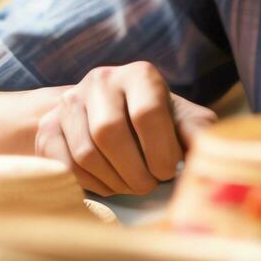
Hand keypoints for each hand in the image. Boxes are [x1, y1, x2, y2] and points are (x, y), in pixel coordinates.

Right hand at [34, 62, 216, 195]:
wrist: (109, 116)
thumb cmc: (157, 125)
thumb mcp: (183, 122)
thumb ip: (198, 132)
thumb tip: (213, 149)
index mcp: (140, 75)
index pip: (147, 113)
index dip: (160, 152)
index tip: (169, 171)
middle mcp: (101, 80)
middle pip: (109, 134)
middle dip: (135, 172)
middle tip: (149, 186)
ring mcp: (69, 102)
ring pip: (86, 153)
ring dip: (114, 181)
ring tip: (132, 184)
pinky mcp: (47, 128)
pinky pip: (65, 166)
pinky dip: (91, 184)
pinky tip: (109, 183)